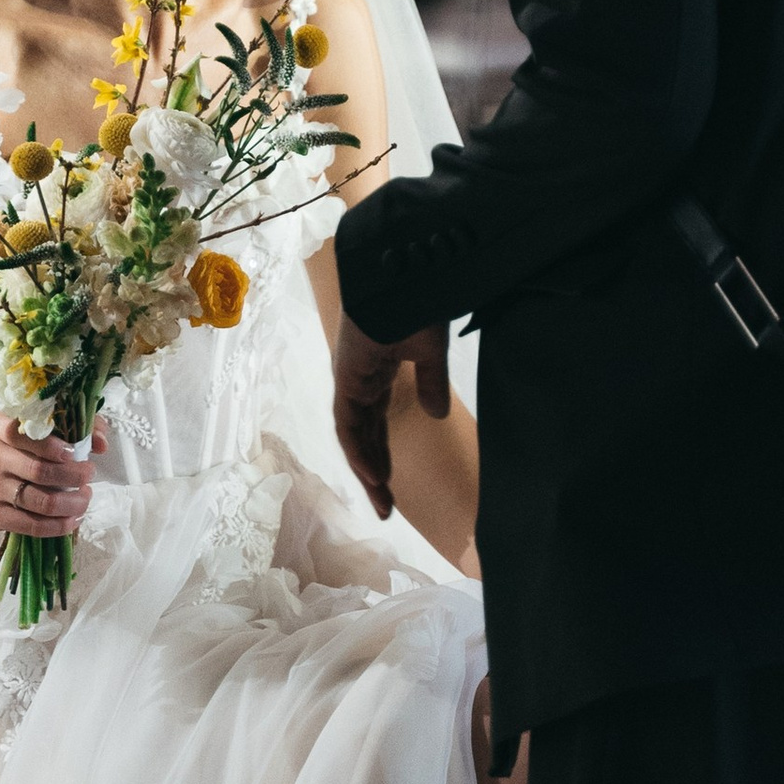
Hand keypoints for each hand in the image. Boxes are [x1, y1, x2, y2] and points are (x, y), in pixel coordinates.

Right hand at [0, 413, 104, 541]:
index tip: (74, 452)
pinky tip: (73, 519)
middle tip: (89, 475)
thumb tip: (101, 443)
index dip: (50, 444)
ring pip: (39, 500)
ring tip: (85, 497)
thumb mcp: (39, 429)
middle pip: (37, 470)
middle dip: (73, 476)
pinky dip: (58, 525)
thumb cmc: (20, 449)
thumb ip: (75, 426)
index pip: (19, 432)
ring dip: (71, 503)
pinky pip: (31, 525)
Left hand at [333, 314, 450, 519]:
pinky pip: (349, 424)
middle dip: (374, 474)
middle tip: (387, 508)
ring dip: (367, 470)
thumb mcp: (429, 353)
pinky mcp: (347, 378)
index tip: (393, 486)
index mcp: (375, 374)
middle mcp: (359, 381)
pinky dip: (360, 451)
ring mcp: (350, 380)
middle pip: (363, 438)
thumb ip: (430, 384)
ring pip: (354, 437)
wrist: (403, 276)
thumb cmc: (417, 304)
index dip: (382, 455)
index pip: (375, 425)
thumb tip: (436, 414)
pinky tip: (375, 475)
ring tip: (384, 504)